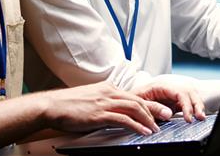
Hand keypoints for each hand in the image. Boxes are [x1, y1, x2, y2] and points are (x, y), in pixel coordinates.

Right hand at [40, 81, 171, 135]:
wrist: (52, 106)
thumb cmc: (68, 105)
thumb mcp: (90, 101)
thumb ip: (104, 105)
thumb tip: (114, 114)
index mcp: (107, 88)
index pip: (133, 95)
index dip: (148, 103)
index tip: (158, 110)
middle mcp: (108, 93)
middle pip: (138, 100)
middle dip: (154, 109)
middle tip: (167, 116)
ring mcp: (104, 103)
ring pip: (134, 108)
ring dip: (148, 118)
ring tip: (157, 127)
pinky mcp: (99, 114)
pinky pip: (123, 119)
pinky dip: (136, 125)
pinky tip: (143, 131)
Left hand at [131, 81, 205, 122]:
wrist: (128, 98)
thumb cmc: (133, 98)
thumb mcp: (139, 102)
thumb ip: (152, 108)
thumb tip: (168, 114)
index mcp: (160, 86)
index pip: (179, 92)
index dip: (186, 105)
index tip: (188, 118)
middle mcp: (169, 87)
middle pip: (188, 92)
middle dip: (196, 104)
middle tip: (200, 118)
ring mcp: (173, 92)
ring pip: (190, 95)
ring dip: (197, 106)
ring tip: (201, 117)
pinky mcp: (174, 100)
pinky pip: (188, 102)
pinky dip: (194, 108)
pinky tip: (196, 116)